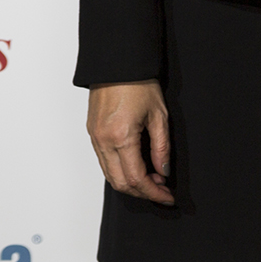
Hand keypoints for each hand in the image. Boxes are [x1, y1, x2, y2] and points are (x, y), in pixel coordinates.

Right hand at [86, 80, 173, 204]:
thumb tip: (163, 171)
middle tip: (162, 191)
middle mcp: (103, 142)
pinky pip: (104, 163)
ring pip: (110, 176)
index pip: (137, 178)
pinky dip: (120, 172)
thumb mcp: (159, 115)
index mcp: (121, 137)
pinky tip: (137, 167)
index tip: (168, 197)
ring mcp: (94, 139)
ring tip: (153, 179)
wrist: (117, 65)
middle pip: (120, 183)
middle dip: (143, 192)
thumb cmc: (139, 84)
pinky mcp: (92, 135)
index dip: (154, 192)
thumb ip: (162, 147)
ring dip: (131, 184)